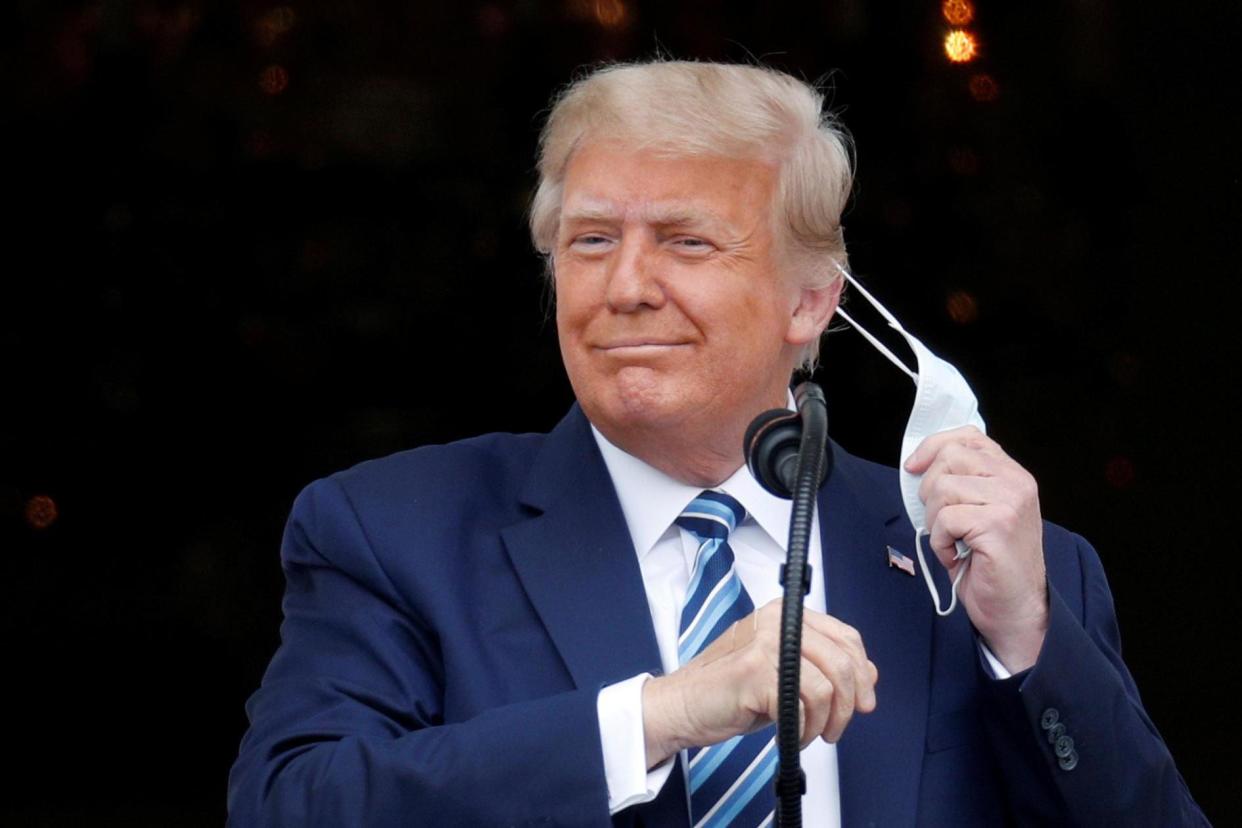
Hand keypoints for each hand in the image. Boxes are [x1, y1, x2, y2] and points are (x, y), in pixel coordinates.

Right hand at [640, 601, 877, 768]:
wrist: (682, 705)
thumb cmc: (730, 691)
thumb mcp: (785, 673)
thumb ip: (823, 667)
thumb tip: (869, 674)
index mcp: (785, 615)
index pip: (846, 636)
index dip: (862, 672)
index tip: (864, 701)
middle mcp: (776, 621)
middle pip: (842, 661)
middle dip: (849, 704)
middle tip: (837, 728)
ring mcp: (765, 643)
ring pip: (827, 686)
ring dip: (824, 721)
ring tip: (809, 734)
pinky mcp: (755, 670)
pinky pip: (803, 704)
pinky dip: (802, 728)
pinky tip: (789, 735)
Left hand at [904, 426, 1047, 671]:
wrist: (1015, 607)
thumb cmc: (989, 562)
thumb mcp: (976, 511)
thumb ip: (960, 482)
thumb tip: (917, 465)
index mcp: (1011, 473)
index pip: (966, 437)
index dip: (933, 447)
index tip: (913, 467)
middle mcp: (1015, 481)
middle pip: (948, 458)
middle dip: (929, 491)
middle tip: (941, 522)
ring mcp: (1010, 501)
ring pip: (943, 488)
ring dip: (935, 521)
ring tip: (952, 541)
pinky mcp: (999, 524)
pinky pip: (945, 519)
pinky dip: (940, 542)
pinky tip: (956, 555)